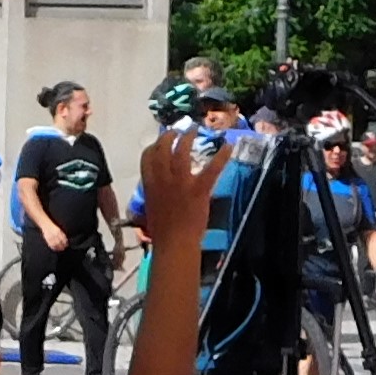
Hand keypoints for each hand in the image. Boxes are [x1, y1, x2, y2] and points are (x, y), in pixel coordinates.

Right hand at [135, 127, 215, 242]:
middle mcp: (162, 178)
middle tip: (179, 131)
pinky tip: (228, 146)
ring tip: (195, 129)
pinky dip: (222, 155)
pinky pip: (211, 168)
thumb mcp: (151, 208)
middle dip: (170, 135)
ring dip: (189, 137)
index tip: (160, 142)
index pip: (147, 156)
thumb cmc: (162, 232)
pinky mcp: (199, 189)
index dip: (154, 145)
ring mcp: (181, 182)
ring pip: (182, 150)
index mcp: (149, 183)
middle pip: (163, 147)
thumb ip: (153, 194)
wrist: (174, 244)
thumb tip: (156, 190)